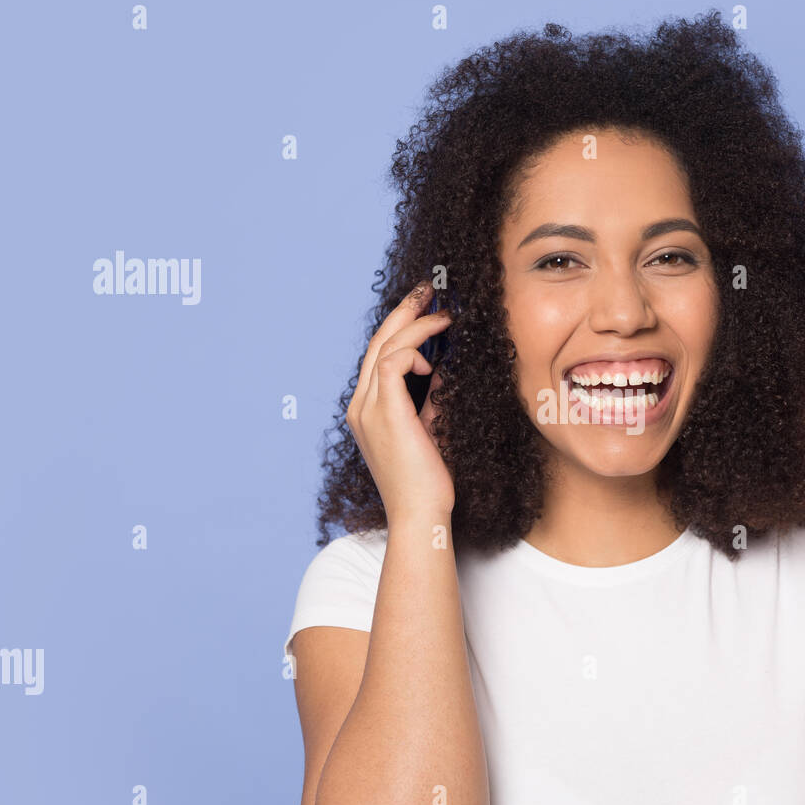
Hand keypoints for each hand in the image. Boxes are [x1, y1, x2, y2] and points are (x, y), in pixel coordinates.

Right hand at [346, 280, 454, 521]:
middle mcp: (361, 406)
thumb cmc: (430, 480)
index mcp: (368, 409)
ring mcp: (368, 410)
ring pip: (384, 348)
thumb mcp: (431, 427)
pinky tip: (433, 358)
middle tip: (428, 290)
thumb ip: (430, 397)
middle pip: (377, 343)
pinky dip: (413, 351)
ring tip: (443, 314)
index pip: (379, 355)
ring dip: (415, 325)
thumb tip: (441, 367)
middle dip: (403, 311)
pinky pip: (392, 364)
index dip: (401, 327)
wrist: (421, 514)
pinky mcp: (383, 414)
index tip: (427, 309)